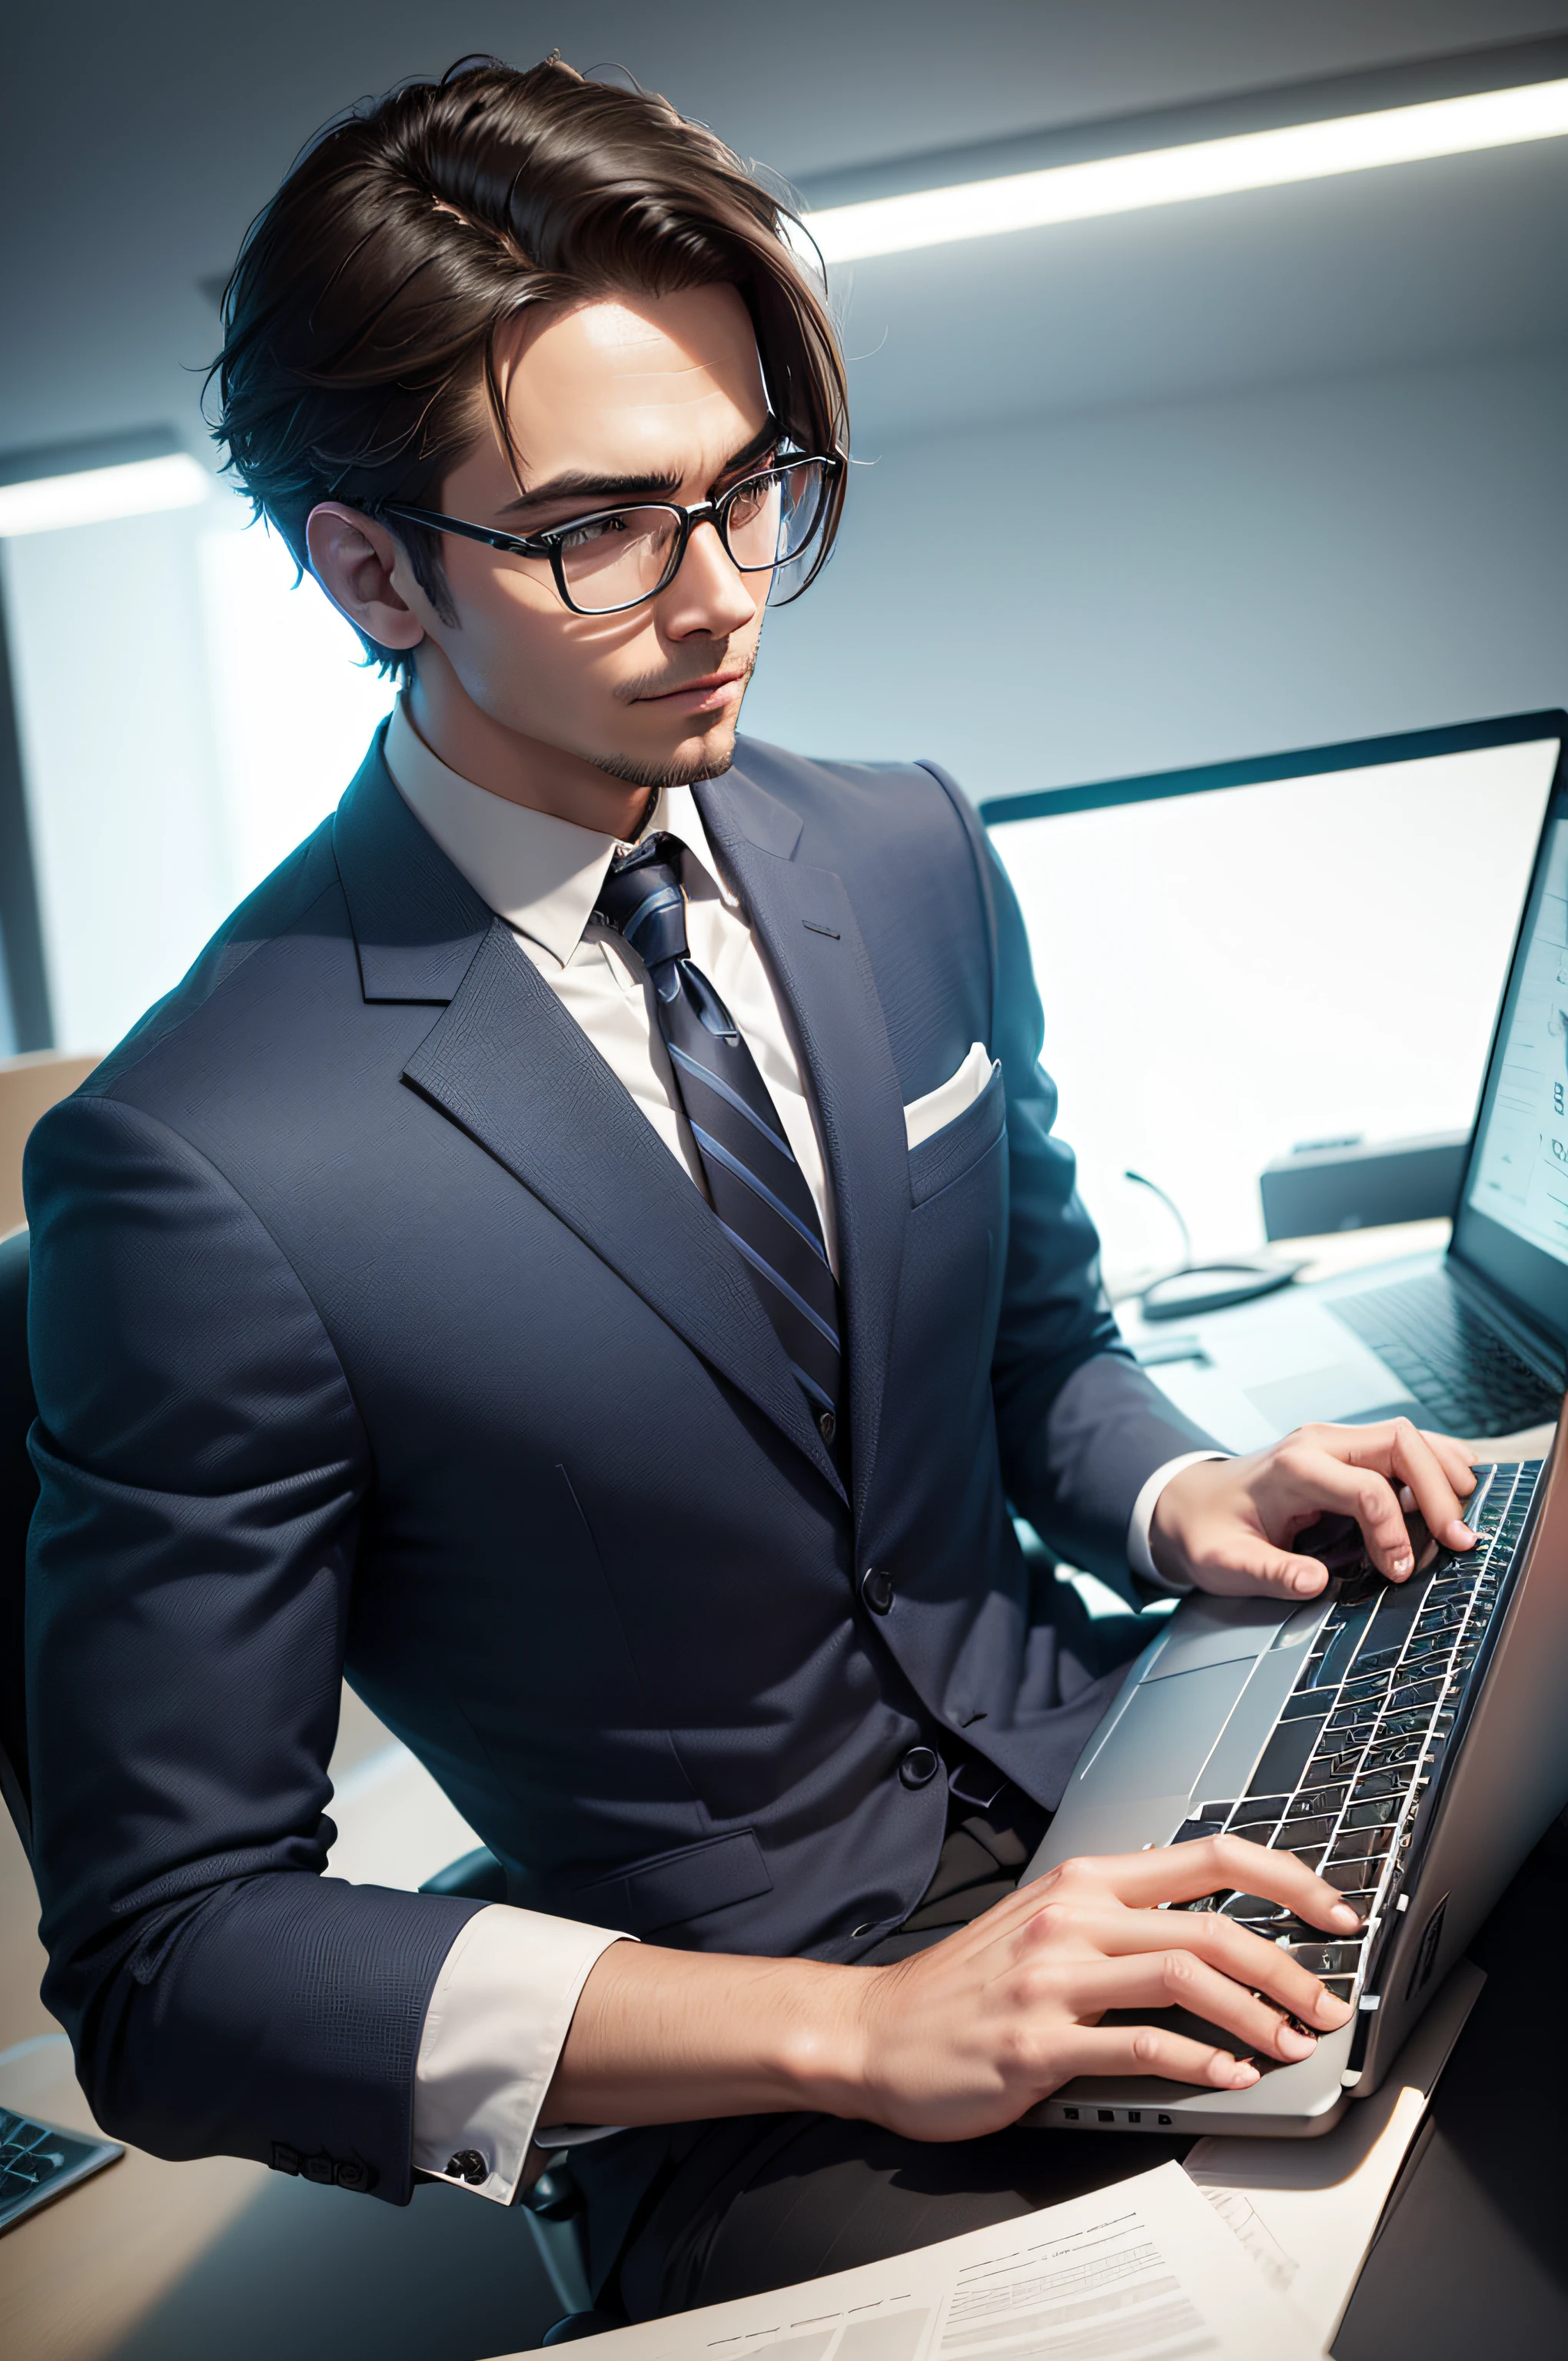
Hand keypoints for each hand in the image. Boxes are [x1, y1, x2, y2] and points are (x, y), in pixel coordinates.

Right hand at [545, 1838, 1357, 2137]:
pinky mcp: (1040, 2043)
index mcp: (1083, 1881)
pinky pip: (1141, 2046)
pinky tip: (1230, 2077)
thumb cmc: (967, 1985)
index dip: (1285, 1878)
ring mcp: (1055, 1979)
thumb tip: (1218, 1933)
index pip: (1208, 1854)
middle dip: (1289, 1966)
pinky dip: (1201, 2062)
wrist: (876, 2033)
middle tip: (1327, 2003)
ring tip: (1292, 2043)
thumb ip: (1121, 1919)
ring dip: (1258, 2013)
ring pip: (1186, 1976)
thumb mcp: (1045, 1925)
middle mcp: (1074, 1918)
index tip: (1334, 1909)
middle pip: (1211, 1924)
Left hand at [1151, 1418, 1477, 1600]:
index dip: (1393, 1532)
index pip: (1366, 1488)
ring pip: (1407, 1437)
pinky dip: (1433, 1464)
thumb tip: (1312, 1582)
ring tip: (1465, 1517)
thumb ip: (1268, 1572)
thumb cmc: (1209, 1533)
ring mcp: (1333, 1441)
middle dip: (1437, 1491)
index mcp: (1292, 1468)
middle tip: (1458, 1541)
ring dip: (1443, 1473)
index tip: (1399, 1572)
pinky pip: (1401, 1446)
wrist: (1189, 1504)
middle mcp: (1317, 1443)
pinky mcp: (1345, 1450)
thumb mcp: (1225, 1563)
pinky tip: (1454, 1489)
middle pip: (1400, 1443)